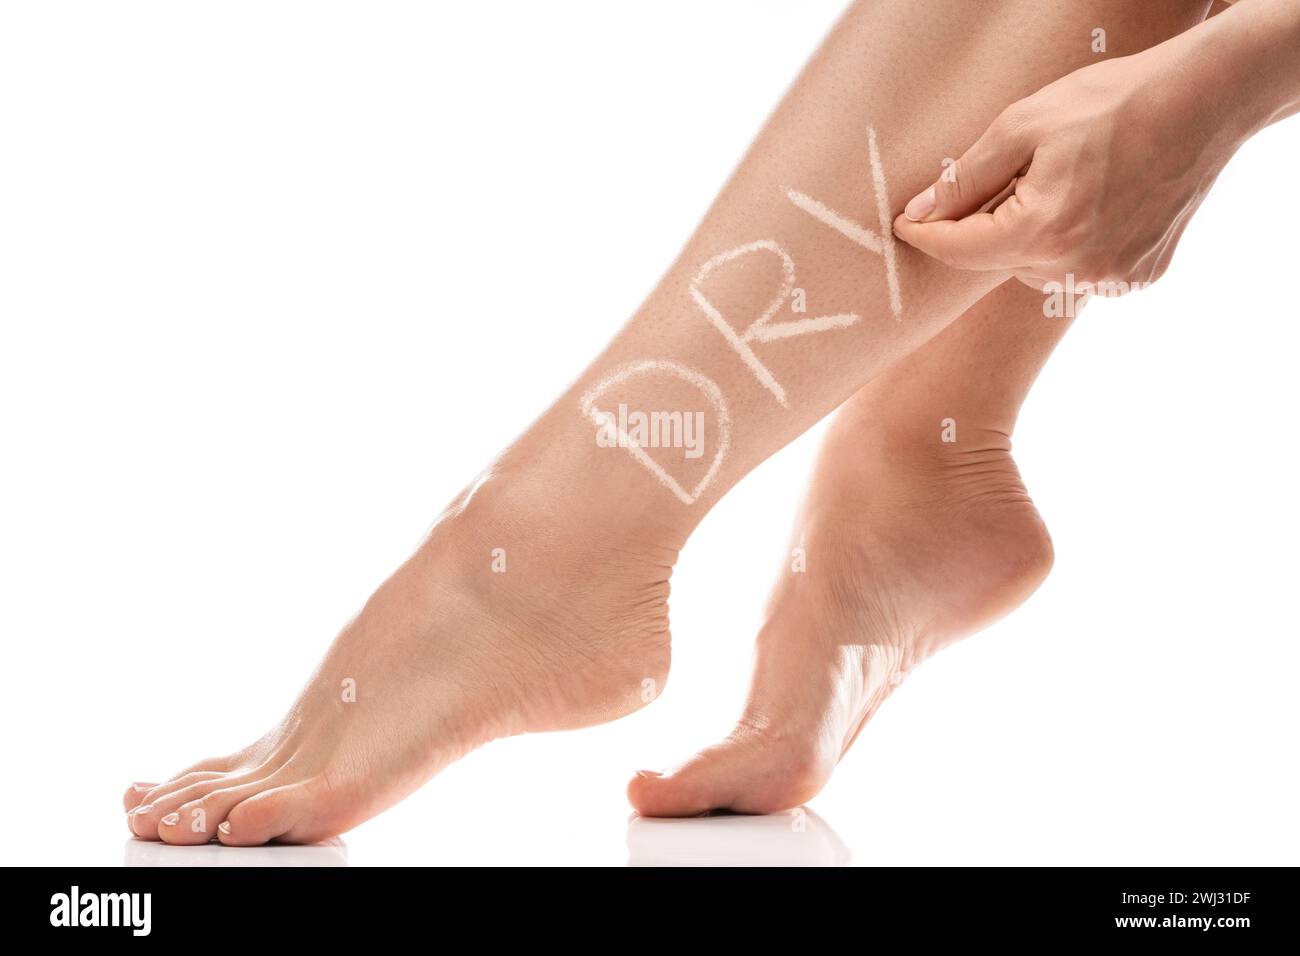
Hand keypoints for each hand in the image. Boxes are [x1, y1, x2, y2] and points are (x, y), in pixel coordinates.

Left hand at [891, 45, 1247, 294]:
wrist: (1204, 101)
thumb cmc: (1112, 102)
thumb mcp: (1023, 126)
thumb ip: (964, 179)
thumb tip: (920, 213)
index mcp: (1043, 231)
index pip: (958, 251)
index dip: (925, 235)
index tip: (903, 223)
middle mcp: (1075, 268)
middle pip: (997, 259)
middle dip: (986, 225)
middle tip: (1010, 177)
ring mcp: (1110, 278)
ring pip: (1036, 267)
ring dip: (1031, 236)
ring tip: (1064, 183)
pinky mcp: (1136, 277)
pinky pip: (1078, 269)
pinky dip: (1071, 244)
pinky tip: (1094, 204)